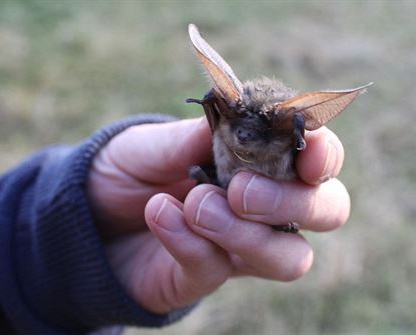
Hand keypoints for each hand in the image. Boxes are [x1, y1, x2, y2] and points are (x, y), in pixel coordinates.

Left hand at [88, 117, 349, 313]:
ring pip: (290, 257)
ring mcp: (240, 245)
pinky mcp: (208, 274)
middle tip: (241, 190)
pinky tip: (159, 214)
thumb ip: (193, 135)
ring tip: (196, 204)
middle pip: (327, 211)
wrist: (88, 214)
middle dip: (293, 201)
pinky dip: (189, 241)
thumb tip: (235, 120)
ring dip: (247, 232)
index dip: (326, 152)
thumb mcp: (153, 142)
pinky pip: (217, 267)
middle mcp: (264, 205)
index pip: (318, 157)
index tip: (310, 148)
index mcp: (261, 160)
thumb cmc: (129, 169)